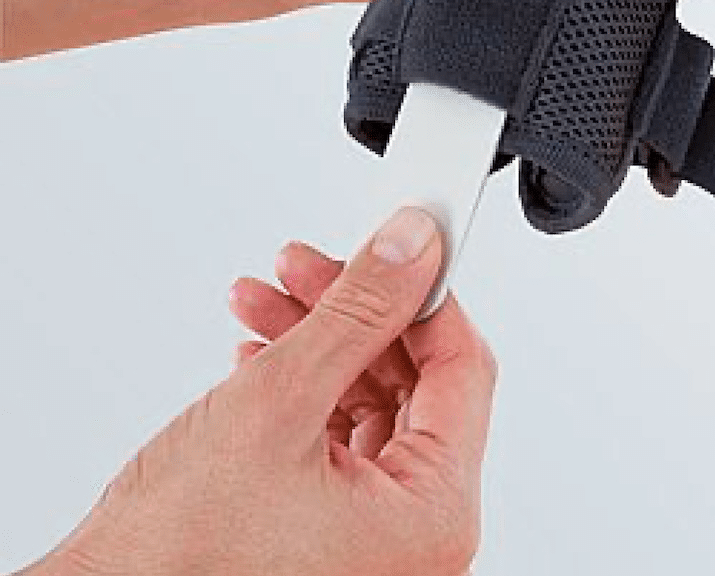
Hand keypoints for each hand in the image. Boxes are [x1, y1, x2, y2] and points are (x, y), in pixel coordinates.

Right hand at [42, 209, 495, 575]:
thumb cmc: (177, 557)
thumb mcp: (279, 401)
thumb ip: (358, 313)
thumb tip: (413, 247)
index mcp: (432, 514)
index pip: (463, 369)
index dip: (424, 295)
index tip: (396, 244)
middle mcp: (413, 532)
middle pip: (413, 380)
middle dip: (352, 311)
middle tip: (305, 265)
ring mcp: (371, 535)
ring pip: (369, 399)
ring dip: (317, 340)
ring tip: (262, 299)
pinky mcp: (328, 532)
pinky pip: (337, 435)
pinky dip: (302, 386)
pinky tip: (259, 351)